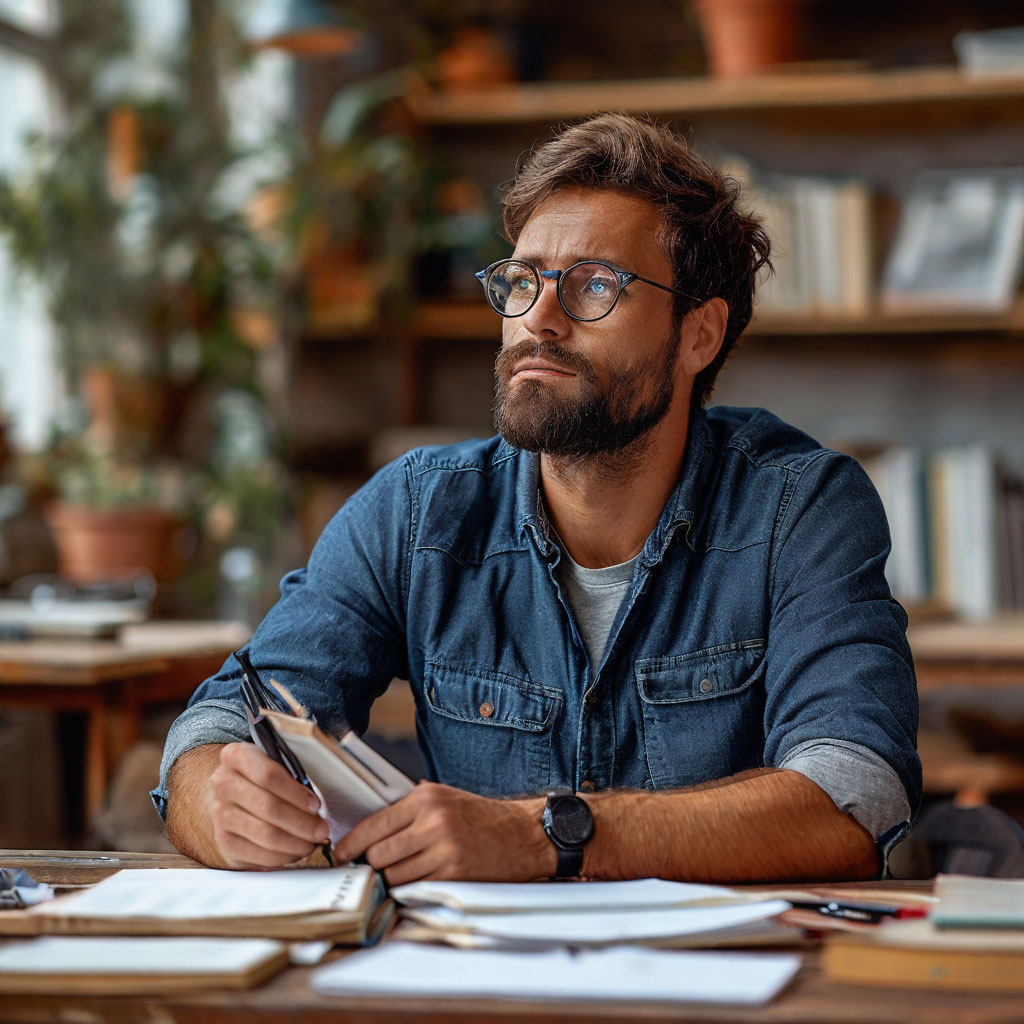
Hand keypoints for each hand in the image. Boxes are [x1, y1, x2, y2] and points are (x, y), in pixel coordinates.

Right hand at [207, 742, 329, 868]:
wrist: (232, 795)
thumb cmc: (265, 777)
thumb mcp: (277, 762)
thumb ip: (294, 771)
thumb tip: (321, 795)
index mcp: (237, 756)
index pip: (268, 775)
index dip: (296, 793)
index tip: (316, 805)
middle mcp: (223, 783)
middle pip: (268, 807)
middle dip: (301, 822)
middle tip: (321, 830)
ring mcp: (219, 814)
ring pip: (264, 834)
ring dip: (294, 843)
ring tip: (311, 843)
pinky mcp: (223, 841)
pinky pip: (256, 854)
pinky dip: (281, 857)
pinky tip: (294, 853)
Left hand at [334, 782, 555, 884]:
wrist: (522, 833)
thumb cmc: (480, 816)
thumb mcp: (444, 798)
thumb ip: (408, 810)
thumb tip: (368, 830)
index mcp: (425, 799)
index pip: (372, 825)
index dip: (350, 845)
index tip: (341, 855)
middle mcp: (433, 822)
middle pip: (377, 855)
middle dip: (370, 866)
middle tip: (370, 869)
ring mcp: (444, 850)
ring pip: (393, 876)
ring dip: (389, 881)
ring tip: (397, 876)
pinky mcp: (454, 874)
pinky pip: (414, 889)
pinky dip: (409, 891)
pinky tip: (415, 882)